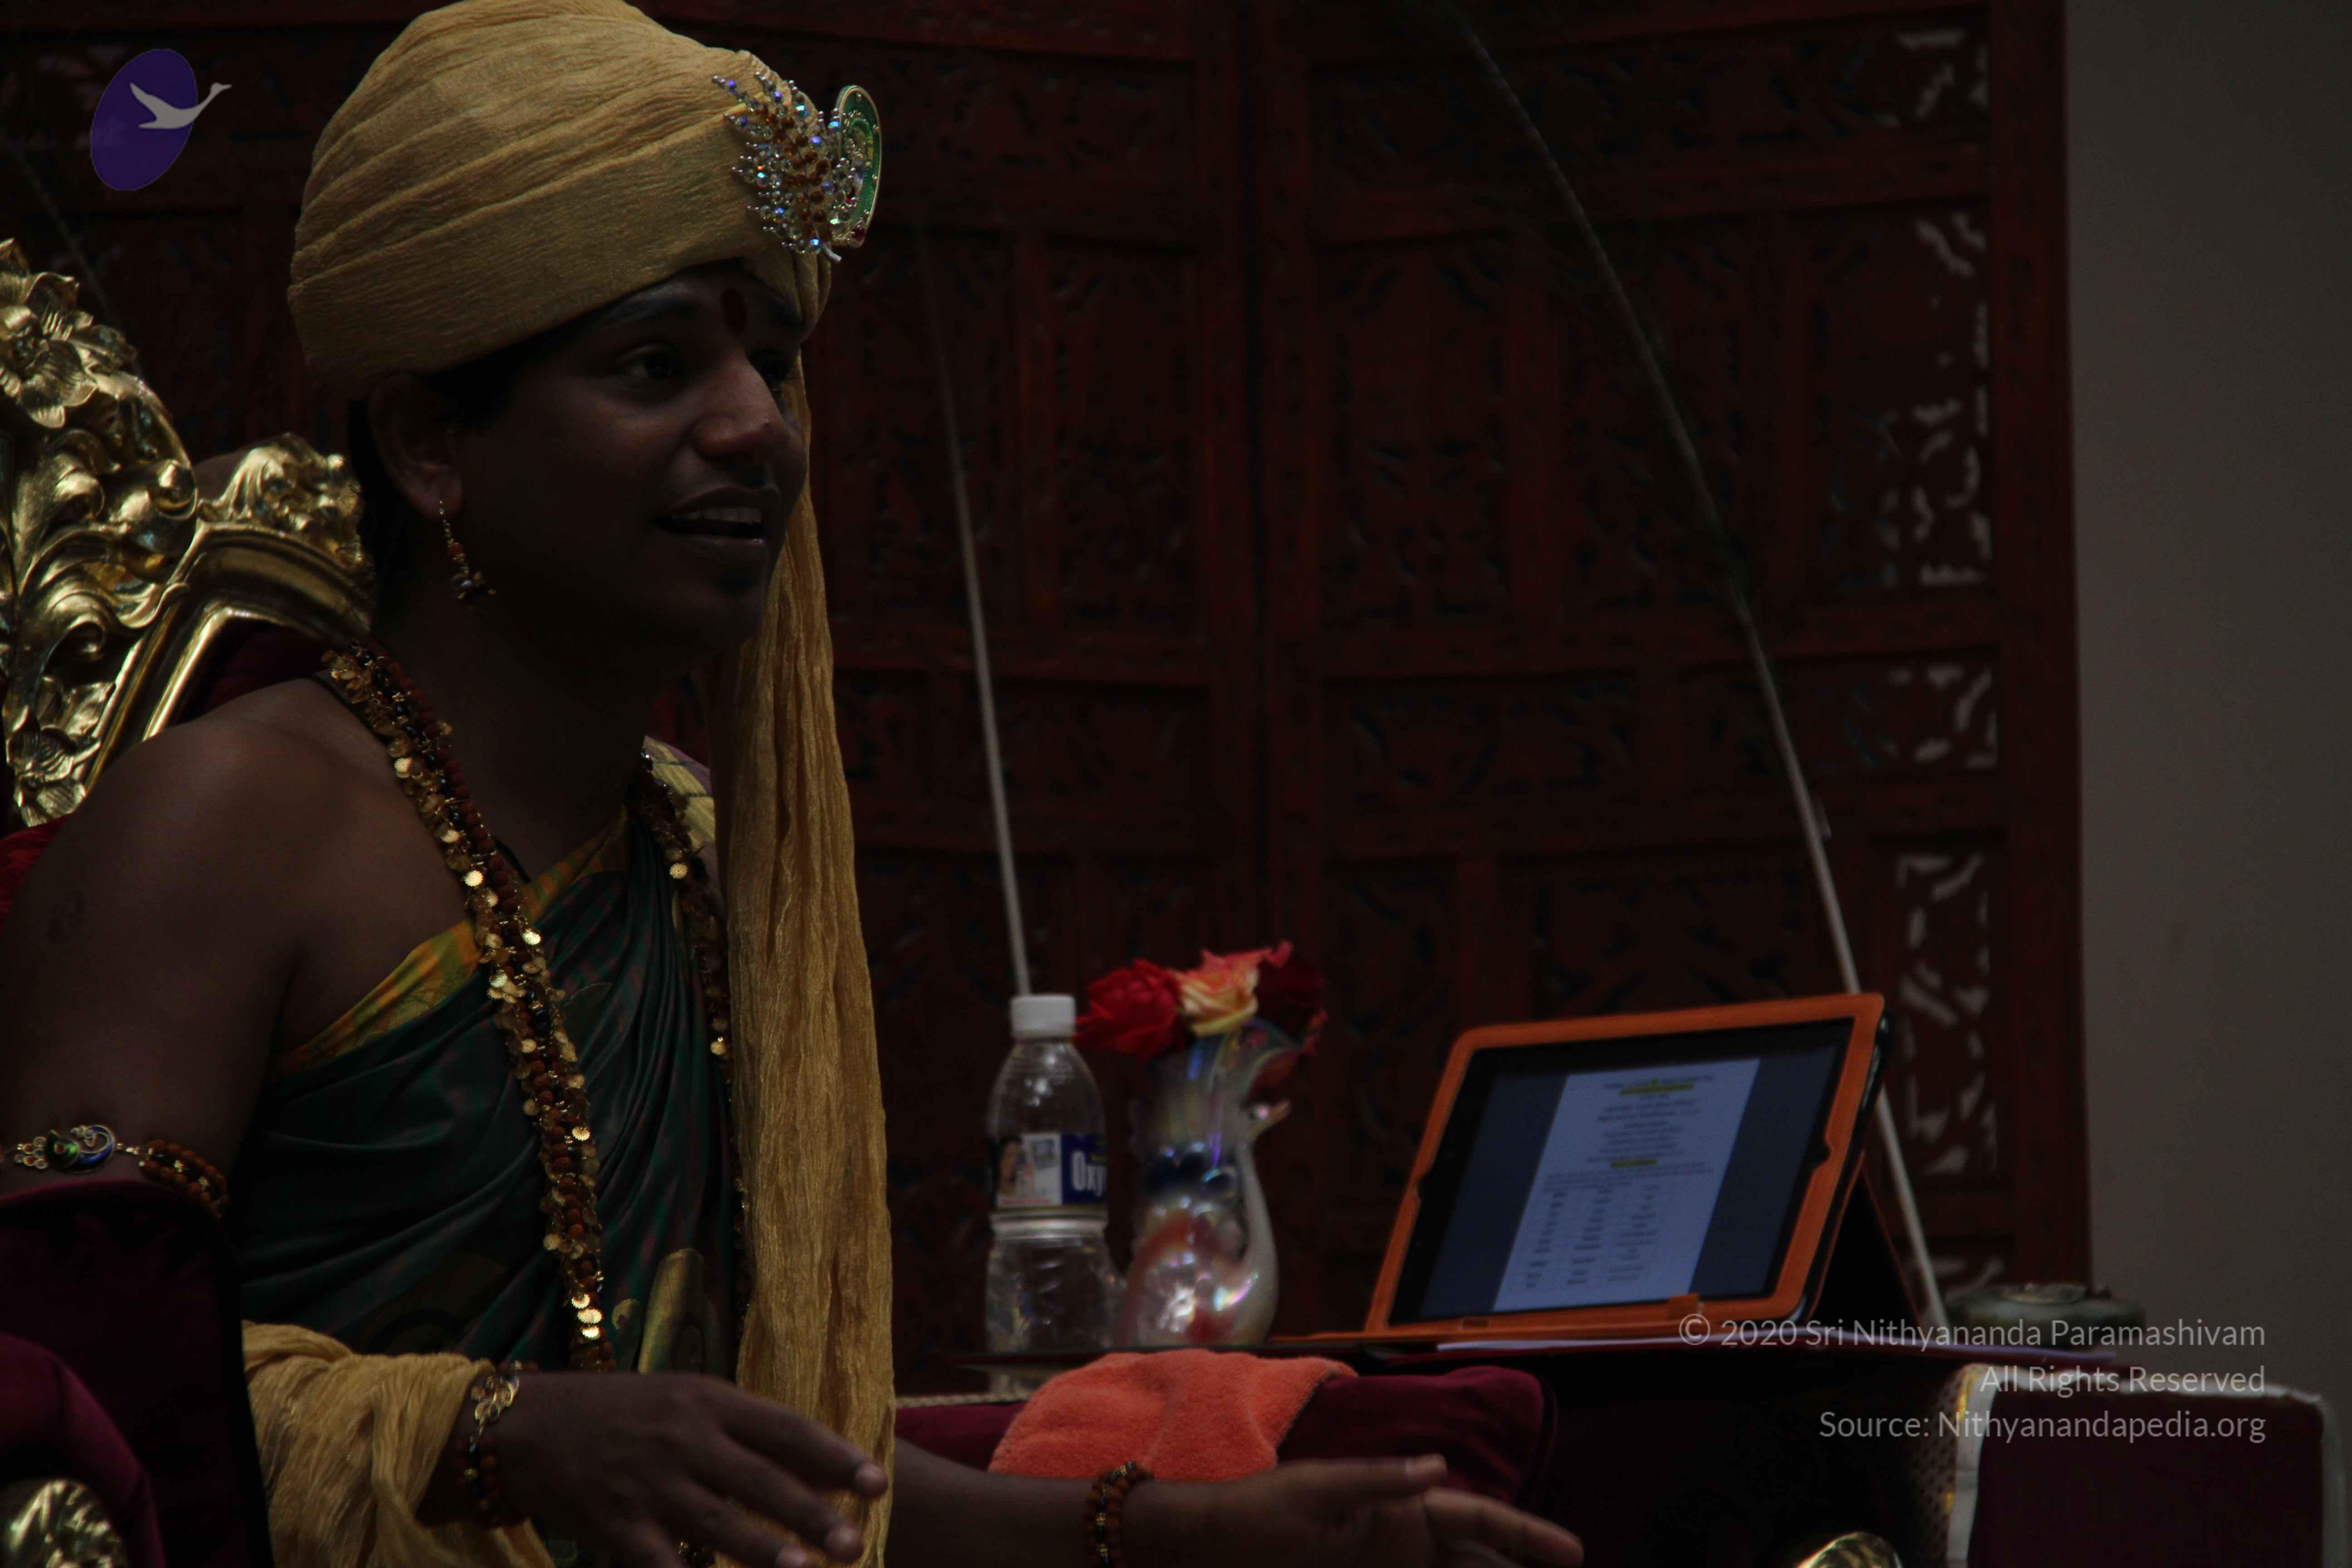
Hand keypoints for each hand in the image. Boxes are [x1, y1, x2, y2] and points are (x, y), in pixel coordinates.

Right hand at [477, 1370, 887, 1567]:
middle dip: (811, 1514)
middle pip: (760, 1480)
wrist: (532, 1427)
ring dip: (764, 1551)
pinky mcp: (617, 1525)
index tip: (877, 1484)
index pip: (785, 1429)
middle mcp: (684, 1440)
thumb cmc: (627, 1412)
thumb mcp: (689, 1399)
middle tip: (856, 1543)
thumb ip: (750, 1429)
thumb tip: (823, 1462)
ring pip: (718, 1523)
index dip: (834, 1457)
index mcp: (709, 1402)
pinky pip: (661, 1562)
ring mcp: (650, 1485)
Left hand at [1132, 1456, 1582, 1567]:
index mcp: (1394, 1507)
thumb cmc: (1254, 1514)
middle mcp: (1399, 1542)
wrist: (1203, 1554)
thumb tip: (1439, 1466)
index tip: (1571, 1553)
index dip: (1523, 1534)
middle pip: (1478, 1560)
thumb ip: (1376, 1481)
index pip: (1474, 1516)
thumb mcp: (1312, 1490)